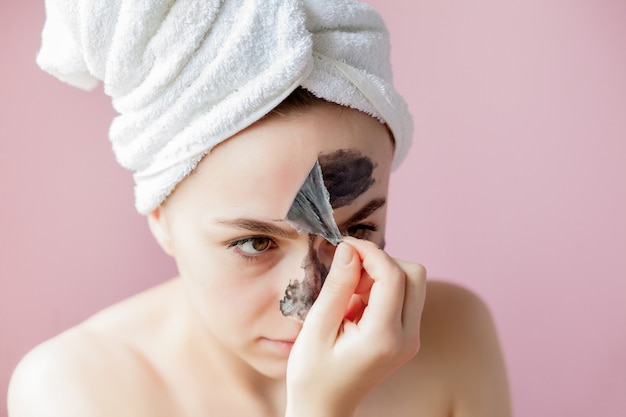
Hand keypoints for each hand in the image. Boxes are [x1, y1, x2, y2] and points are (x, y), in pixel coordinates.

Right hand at [285, 237, 426, 416]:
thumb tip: (350, 249)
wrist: (324, 408)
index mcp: (384, 337)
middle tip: (347, 272)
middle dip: (380, 262)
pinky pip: (404, 296)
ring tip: (348, 294)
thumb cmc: (313, 374)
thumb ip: (337, 286)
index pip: (394, 276)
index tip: (345, 244)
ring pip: (412, 282)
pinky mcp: (407, 336)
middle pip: (414, 274)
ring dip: (381, 275)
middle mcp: (407, 337)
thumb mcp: (317, 327)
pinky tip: (356, 305)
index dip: (371, 252)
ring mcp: (411, 338)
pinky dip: (382, 289)